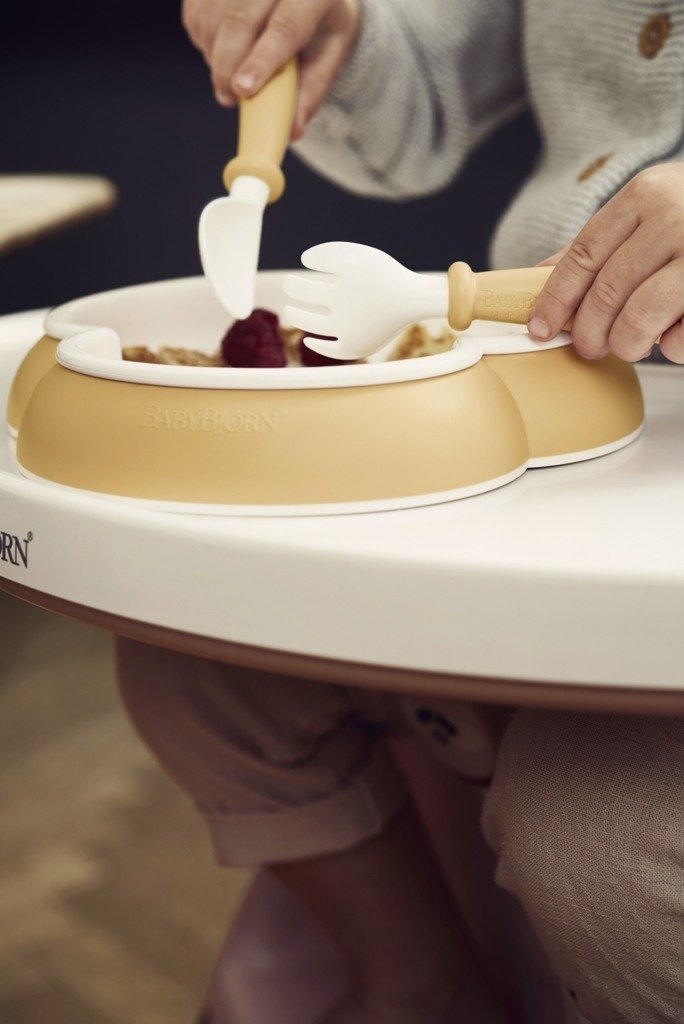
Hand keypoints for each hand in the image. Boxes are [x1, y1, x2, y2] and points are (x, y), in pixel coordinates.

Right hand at [182, 0, 360, 139]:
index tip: (243, 90)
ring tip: (230, 76)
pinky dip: (203, 39)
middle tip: (229, 98)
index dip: (260, 61)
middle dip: (228, 66)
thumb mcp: (329, 56)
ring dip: (213, 56)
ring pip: (212, 16)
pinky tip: (221, 50)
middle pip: (240, 19)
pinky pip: (195, 12)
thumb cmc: (320, 23)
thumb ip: (310, 93)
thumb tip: (292, 131)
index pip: (284, 28)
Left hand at [528, 163, 683, 363]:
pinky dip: (672, 348)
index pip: (584, 254)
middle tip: (589, 347)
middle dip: (589, 331)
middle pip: (606, 291)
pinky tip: (674, 336)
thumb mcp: (654, 208)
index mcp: (648, 194)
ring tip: (630, 345)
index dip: (556, 298)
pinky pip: (682, 338)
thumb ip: (603, 241)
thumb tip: (539, 276)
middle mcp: (677, 216)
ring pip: (640, 317)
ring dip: (626, 344)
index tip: (541, 327)